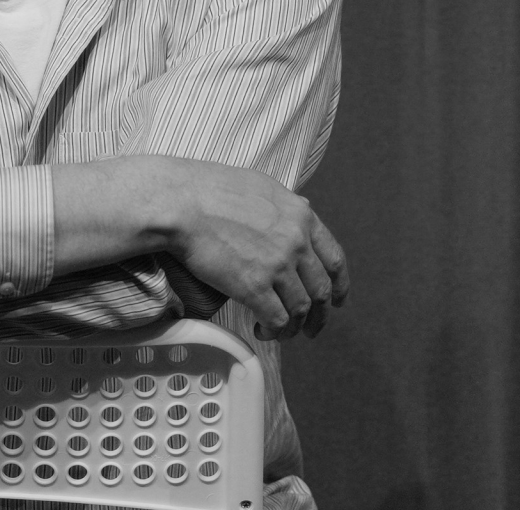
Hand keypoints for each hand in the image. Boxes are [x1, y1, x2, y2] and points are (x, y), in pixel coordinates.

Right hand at [162, 159, 348, 339]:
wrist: (180, 203)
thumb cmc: (208, 189)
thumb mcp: (259, 185)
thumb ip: (284, 204)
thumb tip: (298, 212)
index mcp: (300, 215)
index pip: (334, 257)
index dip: (339, 284)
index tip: (335, 300)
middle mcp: (296, 241)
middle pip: (320, 288)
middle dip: (319, 315)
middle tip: (312, 328)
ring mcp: (277, 265)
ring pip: (301, 308)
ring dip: (295, 327)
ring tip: (282, 334)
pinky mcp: (254, 286)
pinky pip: (277, 319)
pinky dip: (274, 331)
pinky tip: (262, 332)